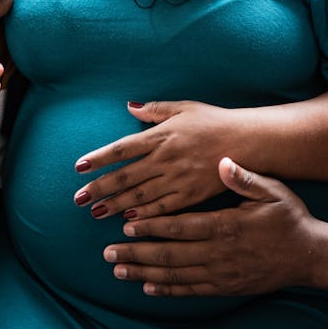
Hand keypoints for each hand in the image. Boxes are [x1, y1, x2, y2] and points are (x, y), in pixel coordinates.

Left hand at [73, 100, 247, 218]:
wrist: (249, 141)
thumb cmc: (214, 121)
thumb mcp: (183, 108)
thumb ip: (154, 110)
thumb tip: (129, 106)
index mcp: (161, 136)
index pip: (122, 148)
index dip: (99, 158)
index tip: (79, 167)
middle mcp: (166, 159)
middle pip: (126, 176)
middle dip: (100, 188)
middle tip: (78, 199)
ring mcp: (179, 179)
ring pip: (141, 195)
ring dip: (116, 205)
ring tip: (96, 213)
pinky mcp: (193, 195)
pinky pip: (165, 208)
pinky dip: (146, 215)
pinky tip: (130, 222)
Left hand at [102, 157, 314, 296]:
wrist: (311, 255)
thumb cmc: (288, 217)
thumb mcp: (271, 190)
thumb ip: (243, 178)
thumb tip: (223, 161)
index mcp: (225, 225)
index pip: (179, 226)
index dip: (151, 225)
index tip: (126, 222)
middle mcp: (219, 252)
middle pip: (169, 254)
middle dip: (136, 252)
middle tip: (108, 250)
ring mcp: (221, 273)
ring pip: (175, 274)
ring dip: (144, 272)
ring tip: (118, 269)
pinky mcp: (226, 287)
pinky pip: (191, 290)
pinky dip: (168, 289)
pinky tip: (148, 287)